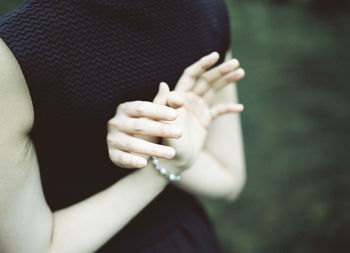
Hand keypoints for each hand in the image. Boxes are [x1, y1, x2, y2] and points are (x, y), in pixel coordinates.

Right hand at [106, 95, 182, 168]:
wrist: (131, 147)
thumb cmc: (145, 125)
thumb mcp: (154, 114)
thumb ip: (163, 102)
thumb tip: (165, 86)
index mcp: (126, 109)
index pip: (142, 108)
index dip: (158, 111)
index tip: (175, 115)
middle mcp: (116, 122)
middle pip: (139, 126)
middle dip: (161, 129)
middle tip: (179, 133)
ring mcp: (113, 138)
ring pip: (132, 144)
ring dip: (153, 149)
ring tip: (172, 153)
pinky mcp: (113, 154)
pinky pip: (122, 158)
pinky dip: (132, 161)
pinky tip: (145, 163)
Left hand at [156, 52, 244, 170]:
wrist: (172, 160)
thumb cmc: (164, 142)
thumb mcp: (162, 122)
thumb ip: (163, 104)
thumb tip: (164, 83)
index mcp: (178, 97)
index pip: (192, 75)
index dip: (202, 64)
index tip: (215, 56)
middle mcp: (188, 100)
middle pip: (206, 80)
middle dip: (220, 71)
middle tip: (236, 64)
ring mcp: (197, 109)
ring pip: (213, 91)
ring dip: (226, 81)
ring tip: (241, 72)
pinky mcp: (204, 120)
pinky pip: (218, 111)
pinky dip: (228, 108)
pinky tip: (239, 108)